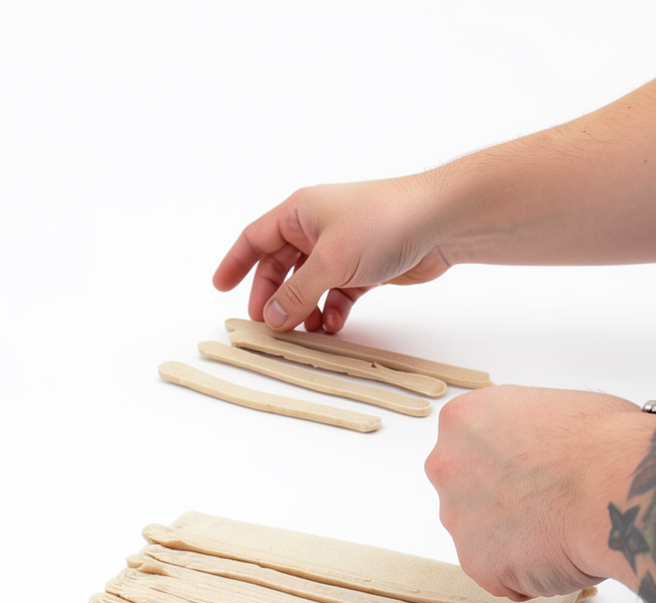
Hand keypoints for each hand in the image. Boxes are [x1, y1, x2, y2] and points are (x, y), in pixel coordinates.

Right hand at [212, 178, 450, 332]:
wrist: (440, 221)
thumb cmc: (384, 221)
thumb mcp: (330, 260)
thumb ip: (297, 292)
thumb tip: (272, 316)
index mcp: (300, 213)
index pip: (255, 238)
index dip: (235, 263)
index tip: (220, 287)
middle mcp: (317, 228)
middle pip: (280, 267)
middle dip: (273, 297)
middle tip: (267, 325)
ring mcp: (341, 248)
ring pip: (309, 285)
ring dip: (303, 309)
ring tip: (303, 332)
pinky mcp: (365, 267)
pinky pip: (336, 294)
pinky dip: (331, 311)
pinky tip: (333, 326)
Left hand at [424, 386, 647, 600]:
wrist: (613, 488)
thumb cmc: (602, 443)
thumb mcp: (551, 408)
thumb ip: (521, 432)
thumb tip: (531, 451)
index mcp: (462, 420)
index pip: (469, 448)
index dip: (505, 462)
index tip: (531, 468)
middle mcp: (446, 467)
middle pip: (467, 493)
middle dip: (501, 502)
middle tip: (545, 502)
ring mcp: (456, 518)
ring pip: (481, 537)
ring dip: (513, 539)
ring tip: (558, 527)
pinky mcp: (475, 563)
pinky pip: (500, 575)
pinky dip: (527, 573)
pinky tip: (558, 554)